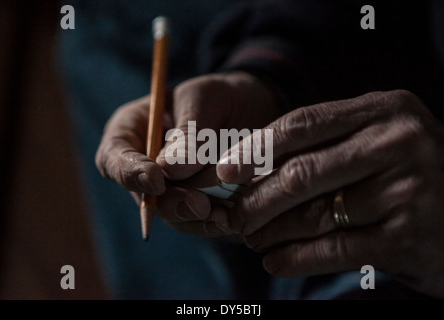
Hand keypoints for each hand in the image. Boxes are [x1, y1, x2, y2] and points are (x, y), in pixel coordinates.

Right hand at [95, 71, 280, 238]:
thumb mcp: (205, 99)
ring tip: (224, 216)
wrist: (253, 109)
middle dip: (171, 203)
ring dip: (196, 219)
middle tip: (199, 205)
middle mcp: (147, 167)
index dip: (129, 173)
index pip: (114, 158)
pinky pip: (200, 222)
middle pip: (145, 196)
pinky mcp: (199, 205)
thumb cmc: (221, 96)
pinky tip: (233, 219)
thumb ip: (188, 132)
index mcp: (133, 132)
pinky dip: (215, 223)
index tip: (155, 180)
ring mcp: (173, 189)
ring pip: (175, 215)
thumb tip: (168, 171)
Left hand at [217, 90, 443, 297]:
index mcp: (384, 111)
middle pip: (302, 172)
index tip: (225, 171)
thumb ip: (326, 149)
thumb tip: (254, 169)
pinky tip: (275, 262)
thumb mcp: (376, 144)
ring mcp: (407, 190)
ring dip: (272, 231)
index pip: (303, 124)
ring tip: (252, 239)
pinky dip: (297, 258)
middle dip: (257, 199)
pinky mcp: (410, 237)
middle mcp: (399, 143)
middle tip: (234, 216)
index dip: (257, 148)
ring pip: (314, 214)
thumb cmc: (410, 175)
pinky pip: (335, 249)